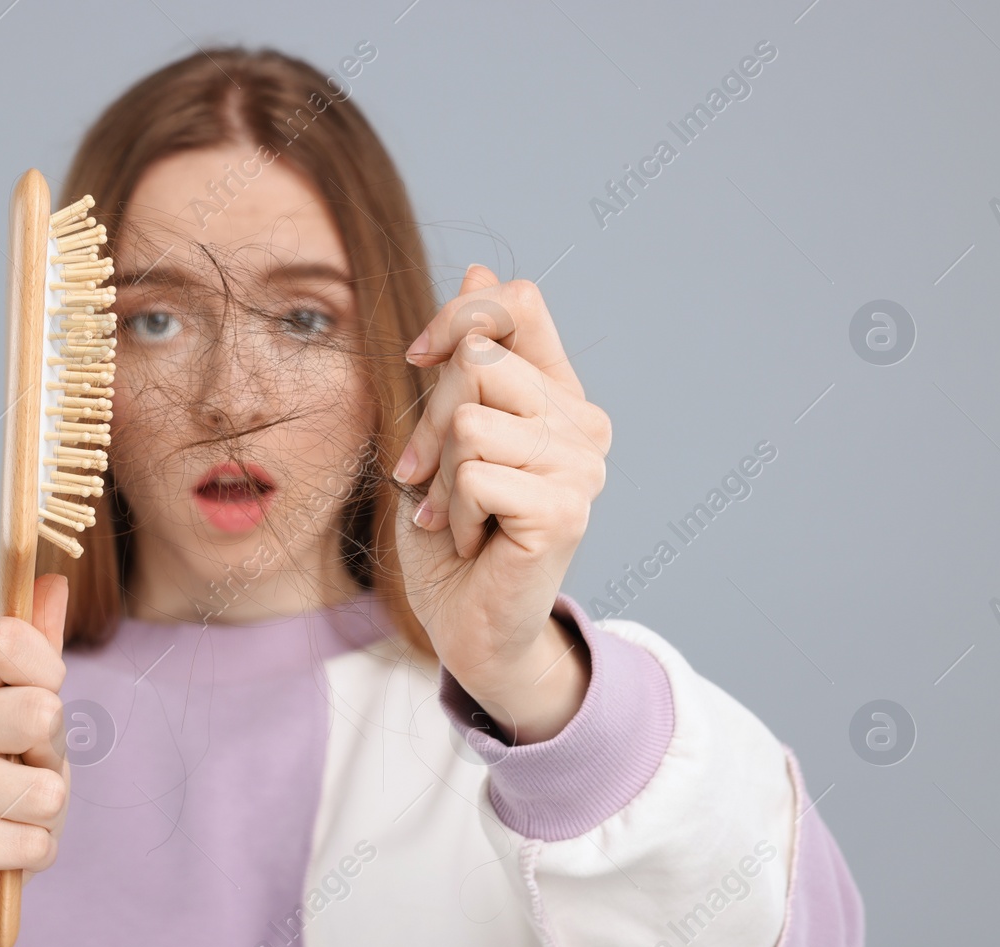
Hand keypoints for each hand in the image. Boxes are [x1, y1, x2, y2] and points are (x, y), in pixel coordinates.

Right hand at [0, 574, 70, 946]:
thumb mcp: (21, 714)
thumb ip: (36, 651)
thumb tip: (54, 580)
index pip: (8, 640)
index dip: (48, 673)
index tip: (41, 698)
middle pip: (39, 711)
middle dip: (54, 754)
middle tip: (23, 773)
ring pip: (45, 788)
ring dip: (46, 813)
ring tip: (10, 817)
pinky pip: (34, 841)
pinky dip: (34, 853)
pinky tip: (0, 854)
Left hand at [393, 265, 610, 743]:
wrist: (467, 623)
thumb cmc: (450, 530)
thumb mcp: (443, 431)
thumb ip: (462, 360)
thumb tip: (479, 270)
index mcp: (556, 393)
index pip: (517, 304)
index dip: (456, 319)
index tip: (418, 360)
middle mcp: (580, 423)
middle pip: (480, 360)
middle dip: (430, 421)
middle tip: (430, 479)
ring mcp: (581, 466)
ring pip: (471, 419)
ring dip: (441, 476)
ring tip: (458, 514)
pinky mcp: (566, 509)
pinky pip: (476, 473)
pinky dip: (453, 514)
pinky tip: (474, 541)